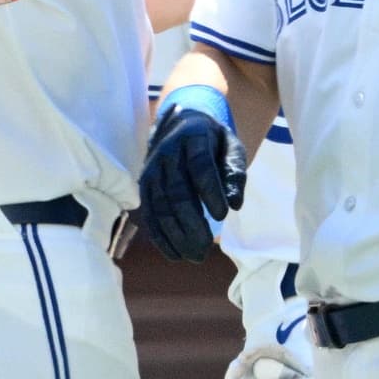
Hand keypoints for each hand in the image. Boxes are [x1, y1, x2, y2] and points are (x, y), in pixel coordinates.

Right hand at [137, 102, 245, 261]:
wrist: (178, 123)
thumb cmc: (212, 140)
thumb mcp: (231, 145)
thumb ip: (235, 170)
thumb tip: (235, 203)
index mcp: (192, 136)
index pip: (199, 165)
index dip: (210, 191)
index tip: (223, 216)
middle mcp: (167, 152)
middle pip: (176, 191)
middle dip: (191, 223)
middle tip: (206, 247)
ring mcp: (151, 169)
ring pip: (160, 206)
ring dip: (176, 235)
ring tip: (195, 255)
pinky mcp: (144, 185)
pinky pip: (149, 213)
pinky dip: (160, 236)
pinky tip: (175, 254)